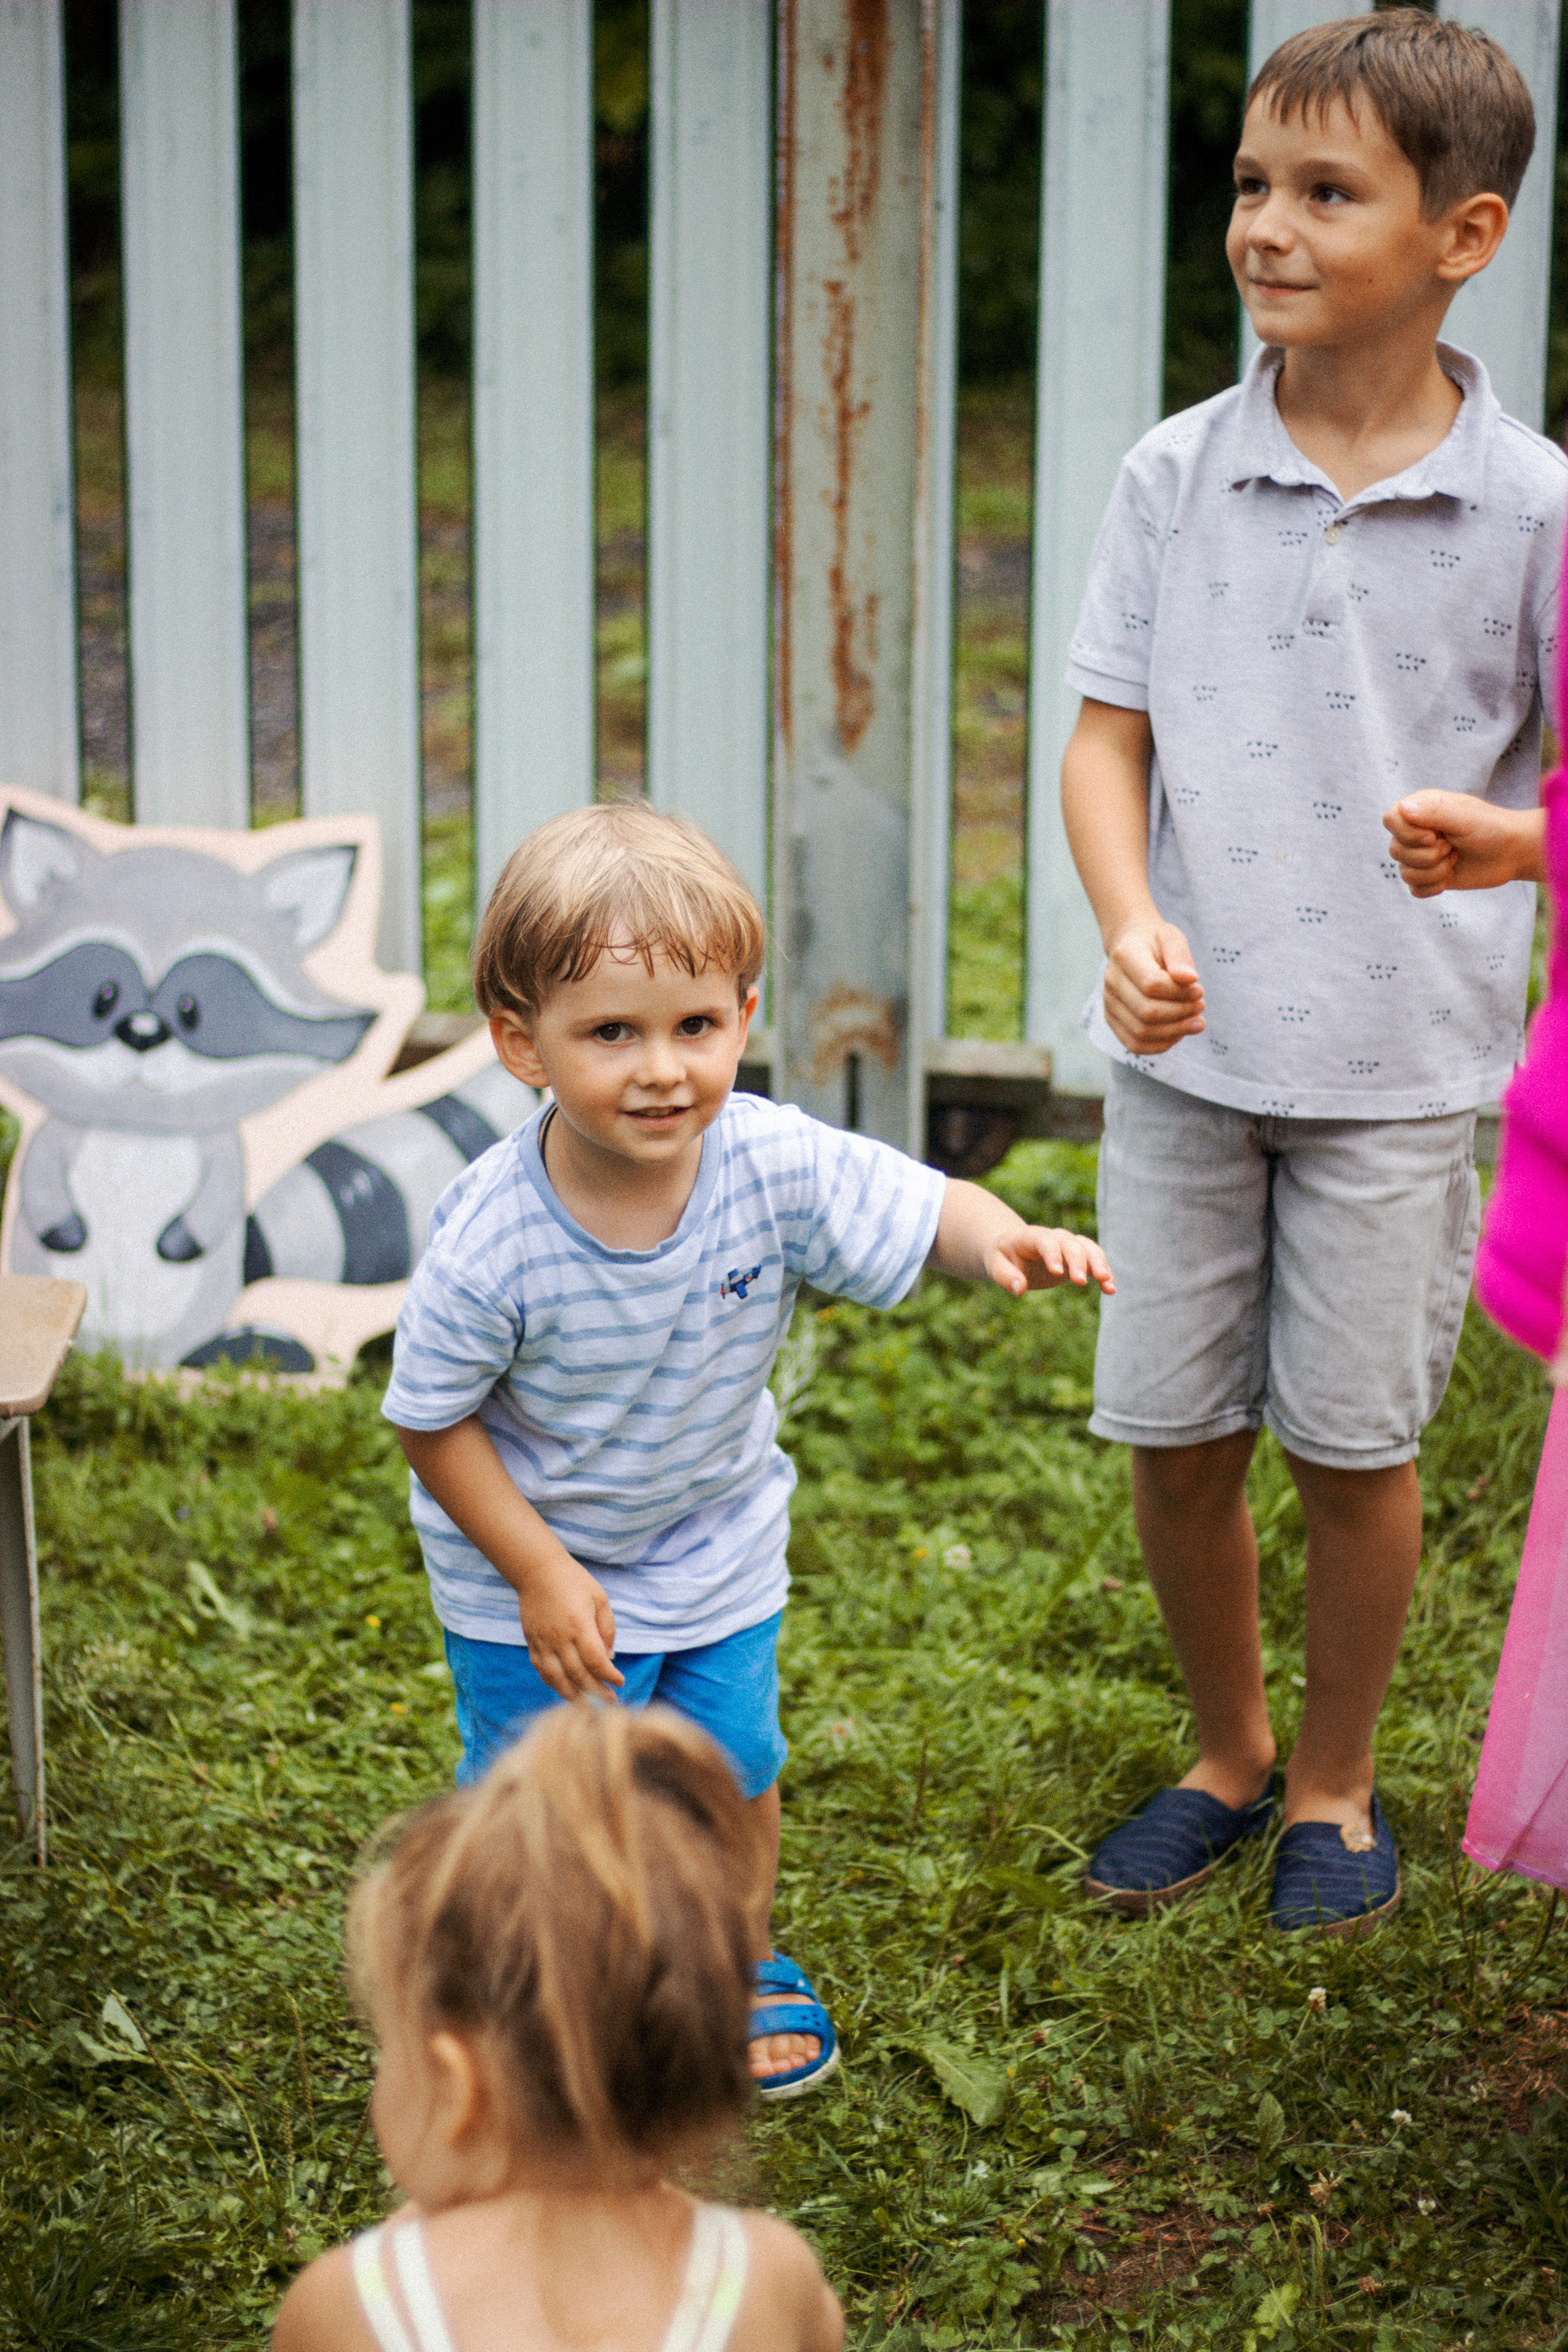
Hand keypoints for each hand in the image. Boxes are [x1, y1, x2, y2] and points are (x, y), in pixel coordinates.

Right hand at [516, 1552, 623, 1700]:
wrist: (538, 1571)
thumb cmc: (574, 1581)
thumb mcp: (599, 1598)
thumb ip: (607, 1628)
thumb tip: (610, 1657)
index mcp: (579, 1625)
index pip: (595, 1660)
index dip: (609, 1676)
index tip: (620, 1682)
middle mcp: (559, 1638)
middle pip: (578, 1675)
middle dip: (596, 1691)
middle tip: (610, 1700)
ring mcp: (543, 1642)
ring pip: (556, 1678)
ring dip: (573, 1695)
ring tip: (587, 1705)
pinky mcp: (532, 1642)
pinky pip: (542, 1670)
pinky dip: (553, 1683)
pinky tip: (565, 1689)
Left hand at [983, 1226, 1114, 1297]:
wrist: (1013, 1250)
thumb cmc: (1002, 1258)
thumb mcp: (995, 1266)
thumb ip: (1005, 1277)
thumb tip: (1020, 1289)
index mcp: (1030, 1236)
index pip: (1045, 1240)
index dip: (1052, 1254)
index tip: (1057, 1272)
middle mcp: (1053, 1237)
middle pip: (1070, 1243)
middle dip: (1077, 1261)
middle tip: (1080, 1282)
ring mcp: (1067, 1246)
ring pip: (1088, 1248)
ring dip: (1099, 1264)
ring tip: (1106, 1284)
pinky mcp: (1077, 1258)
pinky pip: (1095, 1261)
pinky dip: (1104, 1273)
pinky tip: (1110, 1289)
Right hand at [1102, 915, 1204, 1054]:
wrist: (1132, 947)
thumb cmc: (1155, 943)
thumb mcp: (1172, 938)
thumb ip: (1180, 956)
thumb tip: (1190, 979)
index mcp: (1124, 956)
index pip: (1152, 985)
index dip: (1180, 993)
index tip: (1200, 989)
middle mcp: (1111, 982)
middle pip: (1147, 1012)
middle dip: (1181, 1013)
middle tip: (1200, 1006)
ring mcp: (1109, 1003)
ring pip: (1141, 1032)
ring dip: (1175, 1031)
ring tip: (1195, 1020)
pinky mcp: (1112, 1020)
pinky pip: (1135, 1045)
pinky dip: (1161, 1044)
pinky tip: (1179, 1033)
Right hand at [1381, 791, 1545, 895]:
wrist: (1512, 853)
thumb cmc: (1492, 828)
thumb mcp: (1464, 817)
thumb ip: (1433, 813)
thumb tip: (1402, 808)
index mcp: (1421, 809)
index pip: (1390, 820)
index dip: (1408, 834)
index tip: (1435, 836)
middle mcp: (1416, 831)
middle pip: (1395, 850)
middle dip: (1428, 855)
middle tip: (1453, 847)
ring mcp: (1420, 854)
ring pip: (1404, 873)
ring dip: (1435, 871)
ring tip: (1455, 859)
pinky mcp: (1427, 876)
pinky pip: (1414, 889)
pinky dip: (1434, 886)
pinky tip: (1451, 876)